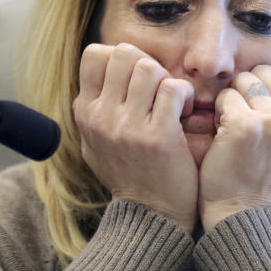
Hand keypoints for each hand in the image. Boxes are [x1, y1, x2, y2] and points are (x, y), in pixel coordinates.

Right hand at [73, 43, 198, 233]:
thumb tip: (102, 72)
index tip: (136, 78)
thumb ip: (95, 110)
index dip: (121, 56)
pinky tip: (185, 112)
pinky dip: (184, 95)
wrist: (150, 217)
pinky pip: (172, 88)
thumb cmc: (128, 176)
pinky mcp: (158, 135)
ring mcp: (128, 126)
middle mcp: (101, 116)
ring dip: (167, 79)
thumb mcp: (95, 144)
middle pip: (124, 53)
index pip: (95, 54)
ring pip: (149, 67)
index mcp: (85, 113)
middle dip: (147, 63)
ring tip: (172, 102)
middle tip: (158, 87)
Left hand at [198, 65, 270, 229]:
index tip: (265, 115)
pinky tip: (225, 135)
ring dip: (235, 100)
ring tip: (238, 127)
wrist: (247, 209)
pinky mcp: (246, 125)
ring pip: (244, 81)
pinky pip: (226, 97)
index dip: (269, 89)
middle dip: (251, 91)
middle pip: (264, 72)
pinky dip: (220, 114)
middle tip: (248, 121)